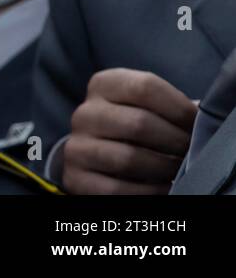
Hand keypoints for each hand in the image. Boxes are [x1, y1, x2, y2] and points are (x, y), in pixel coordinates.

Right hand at [62, 68, 197, 193]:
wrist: (95, 152)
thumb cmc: (132, 125)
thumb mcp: (144, 104)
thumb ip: (167, 104)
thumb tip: (201, 115)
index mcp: (102, 85)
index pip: (145, 87)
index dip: (180, 108)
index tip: (197, 124)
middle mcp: (84, 114)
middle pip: (139, 123)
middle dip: (176, 141)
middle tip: (191, 150)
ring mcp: (77, 147)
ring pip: (129, 158)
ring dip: (164, 168)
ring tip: (178, 170)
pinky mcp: (76, 177)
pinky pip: (118, 189)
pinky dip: (149, 191)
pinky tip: (163, 187)